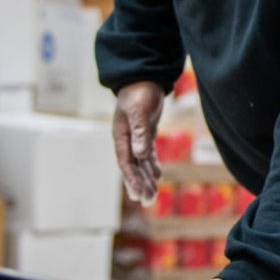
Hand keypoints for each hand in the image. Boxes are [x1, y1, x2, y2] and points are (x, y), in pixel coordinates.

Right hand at [112, 82, 166, 205]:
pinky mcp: (145, 133)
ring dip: (146, 179)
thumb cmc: (140, 93)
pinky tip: (157, 176)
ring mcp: (135, 137)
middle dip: (139, 185)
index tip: (139, 194)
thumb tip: (139, 155)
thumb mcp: (140, 112)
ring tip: (152, 196)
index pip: (126, 163)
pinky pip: (146, 154)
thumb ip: (140, 133)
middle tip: (147, 202)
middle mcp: (126, 140)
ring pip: (140, 163)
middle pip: (132, 167)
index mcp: (121, 136)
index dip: (132, 180)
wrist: (144, 77)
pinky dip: (151, 165)